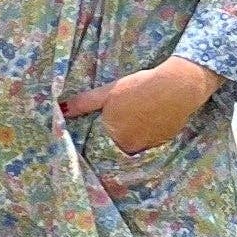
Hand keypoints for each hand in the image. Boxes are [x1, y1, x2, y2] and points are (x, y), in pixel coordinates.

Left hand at [60, 57, 220, 155]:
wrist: (177, 87)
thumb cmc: (138, 87)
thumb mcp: (108, 92)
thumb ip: (84, 103)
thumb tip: (60, 108)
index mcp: (114, 137)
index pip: (100, 148)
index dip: (99, 141)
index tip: (98, 135)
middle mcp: (131, 147)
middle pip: (118, 149)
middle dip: (115, 142)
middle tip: (117, 126)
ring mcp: (149, 146)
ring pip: (134, 148)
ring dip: (132, 140)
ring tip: (133, 121)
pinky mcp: (165, 142)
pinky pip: (150, 144)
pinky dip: (147, 136)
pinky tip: (149, 121)